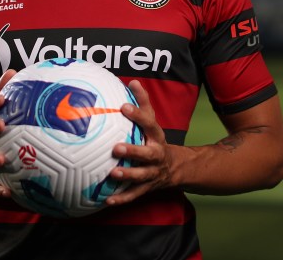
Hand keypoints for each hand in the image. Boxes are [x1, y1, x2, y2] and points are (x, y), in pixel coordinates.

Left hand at [105, 79, 176, 205]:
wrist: (175, 168)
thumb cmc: (154, 139)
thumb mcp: (152, 122)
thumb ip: (143, 103)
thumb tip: (133, 81)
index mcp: (156, 137)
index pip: (150, 123)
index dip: (138, 115)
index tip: (123, 107)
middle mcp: (156, 155)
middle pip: (147, 154)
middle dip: (133, 151)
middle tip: (116, 147)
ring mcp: (153, 173)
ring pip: (141, 176)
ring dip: (128, 175)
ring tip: (112, 174)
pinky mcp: (147, 188)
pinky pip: (134, 195)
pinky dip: (122, 199)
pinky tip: (107, 201)